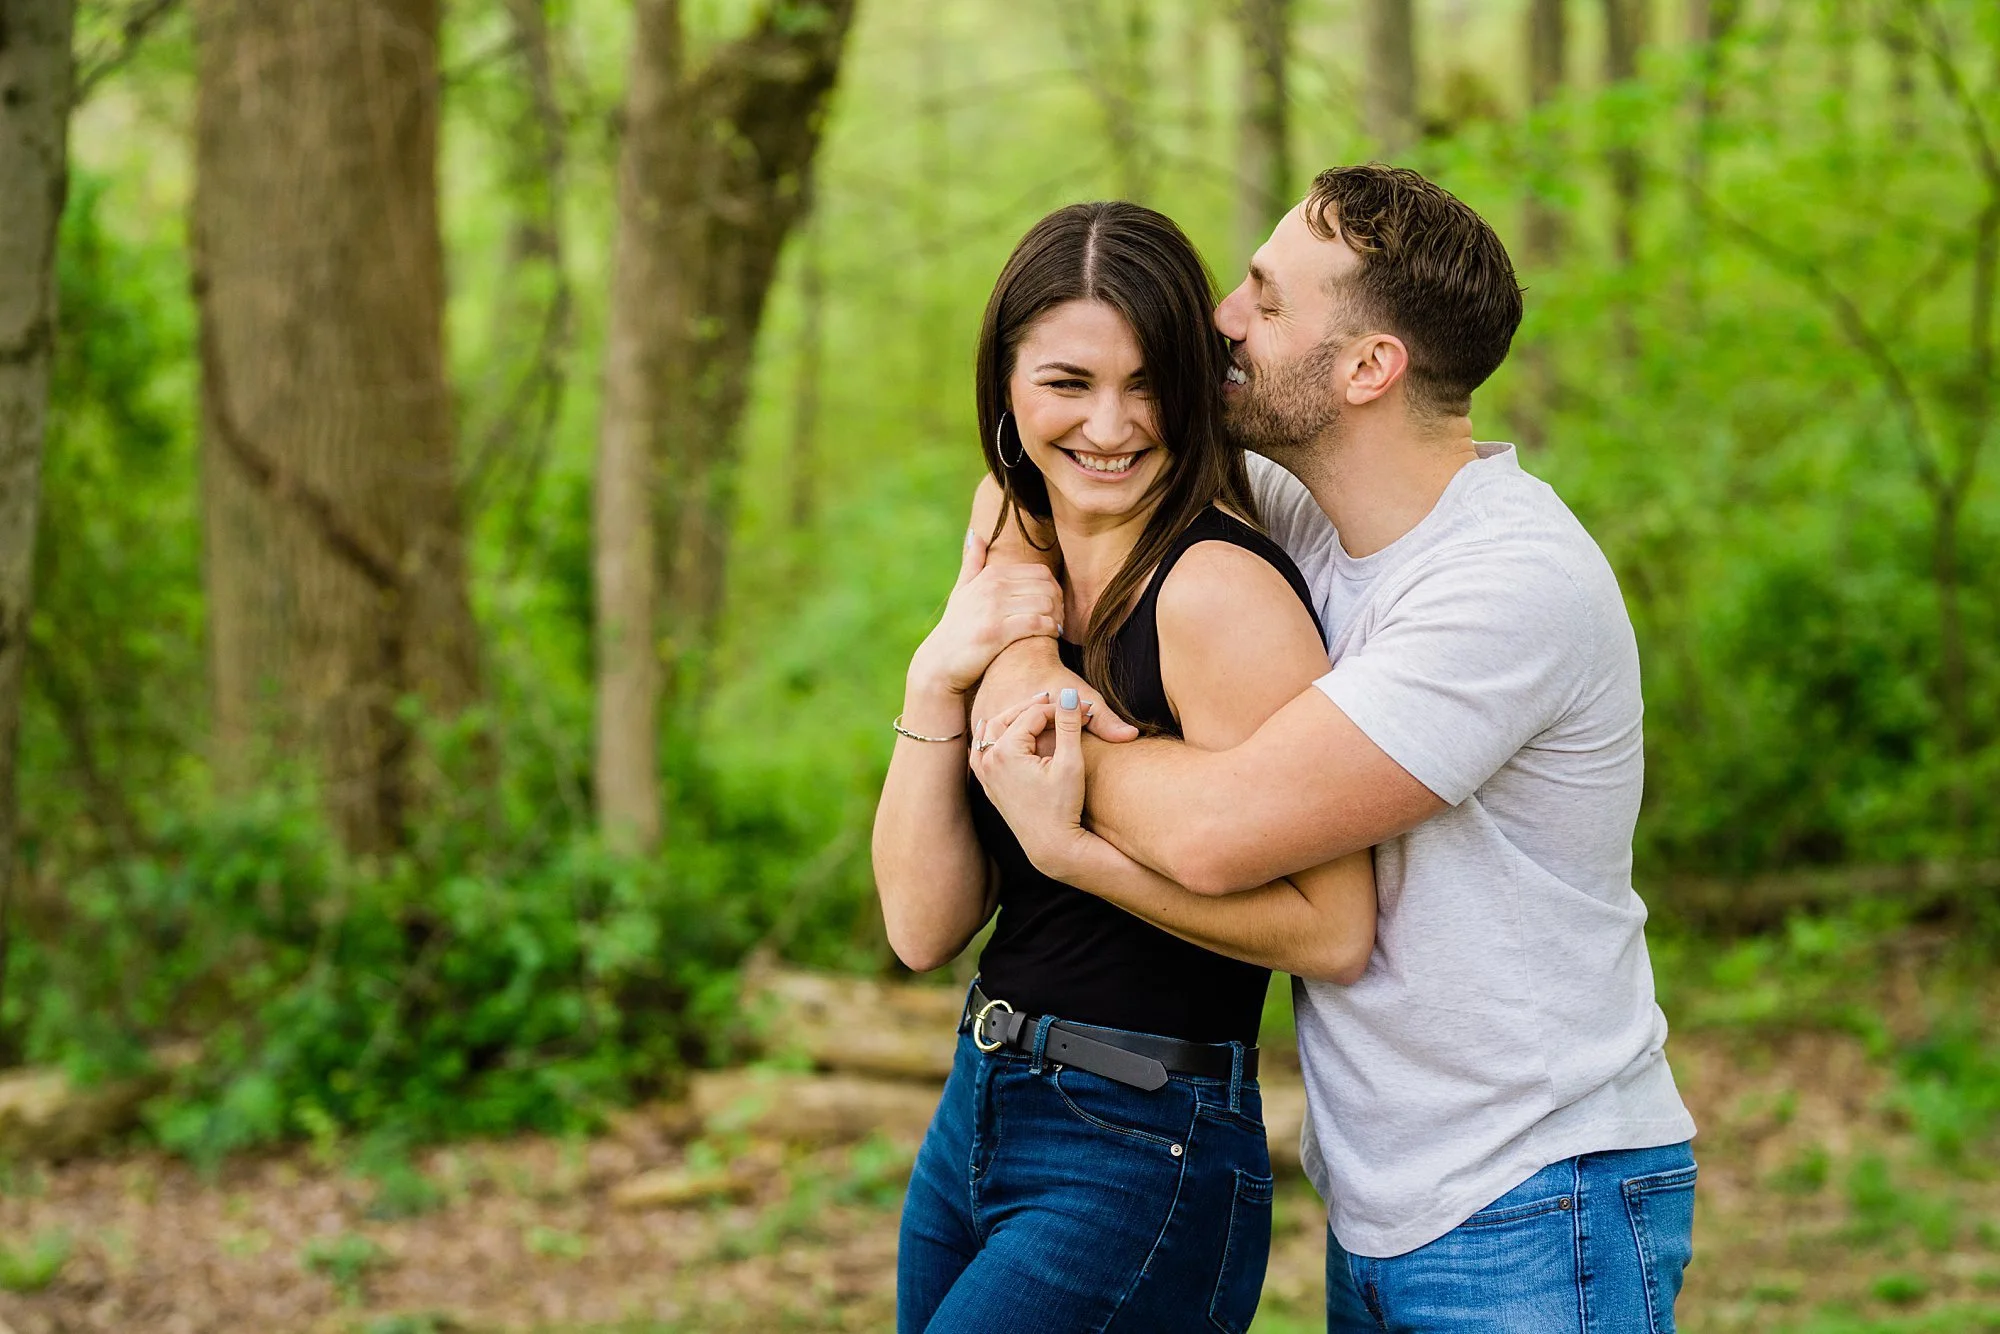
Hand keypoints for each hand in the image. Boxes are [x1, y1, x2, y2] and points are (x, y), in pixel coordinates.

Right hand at [908, 531, 1064, 696]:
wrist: (939, 662)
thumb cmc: (955, 628)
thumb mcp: (961, 591)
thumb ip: (972, 563)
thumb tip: (977, 536)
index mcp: (991, 575)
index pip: (1040, 573)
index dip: (1054, 589)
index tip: (1055, 606)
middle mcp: (992, 587)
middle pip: (1047, 587)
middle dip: (1059, 604)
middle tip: (1059, 619)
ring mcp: (994, 608)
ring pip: (1045, 604)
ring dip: (1057, 618)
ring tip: (1056, 628)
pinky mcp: (997, 632)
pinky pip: (1037, 624)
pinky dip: (1051, 630)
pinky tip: (1051, 637)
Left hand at [970, 688, 1100, 881]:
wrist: (1051, 845)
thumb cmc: (1064, 806)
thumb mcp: (1070, 763)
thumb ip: (1068, 725)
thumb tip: (1067, 694)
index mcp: (1006, 751)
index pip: (1033, 715)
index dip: (1059, 708)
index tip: (1082, 708)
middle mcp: (989, 760)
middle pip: (1007, 718)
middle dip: (1032, 708)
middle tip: (1054, 700)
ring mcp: (985, 774)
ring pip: (990, 732)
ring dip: (1010, 719)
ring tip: (1032, 712)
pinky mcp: (988, 785)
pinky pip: (981, 752)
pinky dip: (990, 738)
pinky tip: (1000, 733)